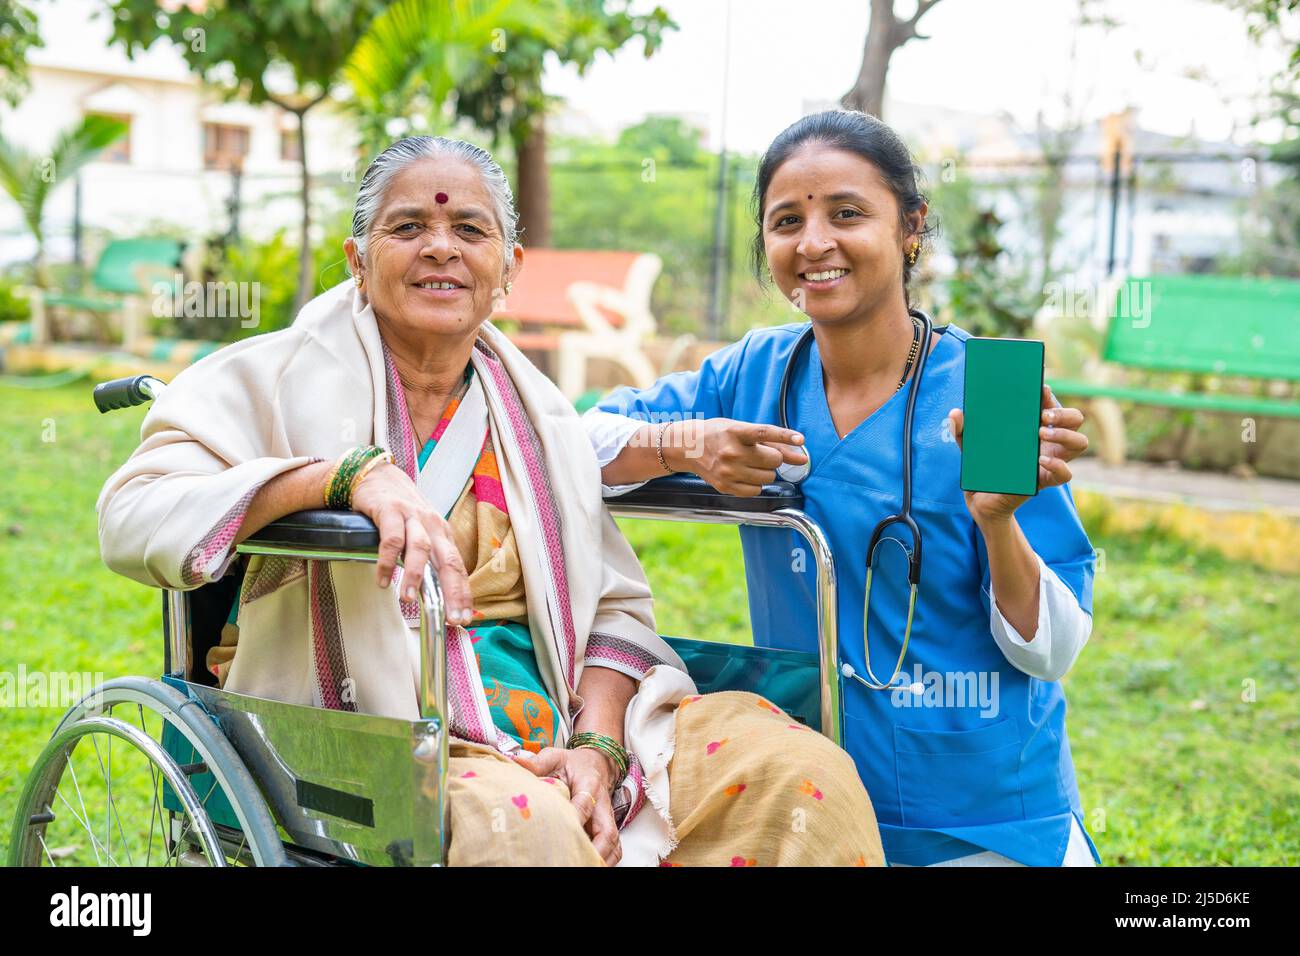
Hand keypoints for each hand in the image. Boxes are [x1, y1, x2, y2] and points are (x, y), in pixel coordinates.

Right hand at [349, 462, 472, 623]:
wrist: (376, 476)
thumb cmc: (400, 511)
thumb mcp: (419, 533)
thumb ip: (426, 559)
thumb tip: (436, 596)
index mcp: (443, 534)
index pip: (458, 568)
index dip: (463, 594)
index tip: (465, 618)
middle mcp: (433, 525)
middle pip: (448, 560)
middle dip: (452, 590)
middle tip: (450, 617)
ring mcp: (412, 516)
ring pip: (420, 548)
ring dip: (416, 576)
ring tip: (408, 600)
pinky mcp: (389, 510)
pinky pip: (391, 539)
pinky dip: (387, 562)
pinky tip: (382, 581)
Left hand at [519, 746, 621, 865]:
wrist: (595, 764)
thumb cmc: (572, 764)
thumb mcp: (555, 757)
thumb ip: (538, 763)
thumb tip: (515, 763)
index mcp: (589, 784)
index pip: (584, 805)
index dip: (576, 818)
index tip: (563, 830)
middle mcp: (602, 804)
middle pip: (607, 831)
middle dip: (597, 849)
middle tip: (580, 860)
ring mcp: (607, 818)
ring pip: (613, 842)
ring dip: (602, 858)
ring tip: (585, 866)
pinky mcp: (608, 827)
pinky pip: (614, 847)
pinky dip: (606, 859)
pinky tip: (591, 864)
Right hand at [670, 418, 807, 495]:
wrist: (688, 447)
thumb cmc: (719, 435)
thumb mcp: (741, 429)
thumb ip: (772, 442)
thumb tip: (800, 456)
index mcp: (735, 432)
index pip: (765, 433)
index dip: (785, 436)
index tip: (800, 439)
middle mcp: (731, 452)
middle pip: (773, 460)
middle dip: (773, 458)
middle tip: (761, 454)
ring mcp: (727, 471)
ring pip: (768, 477)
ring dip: (766, 471)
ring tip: (751, 463)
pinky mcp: (725, 486)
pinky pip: (757, 490)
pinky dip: (756, 483)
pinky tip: (744, 474)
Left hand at [948, 385, 1087, 525]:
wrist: (980, 500)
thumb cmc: (982, 466)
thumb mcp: (968, 445)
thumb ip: (960, 429)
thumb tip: (955, 413)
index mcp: (1034, 425)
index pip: (1051, 403)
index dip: (1049, 394)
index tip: (1039, 387)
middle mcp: (1048, 441)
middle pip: (1075, 419)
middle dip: (1064, 413)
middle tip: (1043, 416)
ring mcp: (1051, 460)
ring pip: (1079, 443)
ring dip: (1064, 435)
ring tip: (1041, 434)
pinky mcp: (1046, 481)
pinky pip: (1066, 474)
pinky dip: (1058, 465)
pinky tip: (1040, 461)